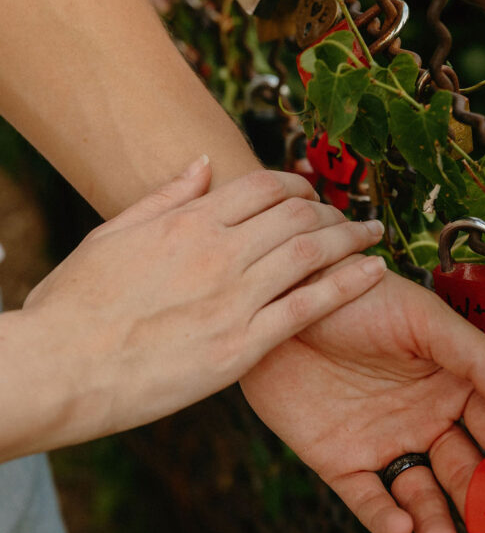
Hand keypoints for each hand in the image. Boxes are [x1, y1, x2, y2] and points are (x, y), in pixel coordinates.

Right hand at [21, 158, 385, 448]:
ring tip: (375, 235)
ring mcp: (233, 297)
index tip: (310, 195)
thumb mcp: (113, 235)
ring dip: (351, 238)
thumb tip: (203, 164)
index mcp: (187, 221)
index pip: (261, 187)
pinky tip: (374, 273)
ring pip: (310, 253)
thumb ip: (164, 197)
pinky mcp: (241, 345)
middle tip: (351, 217)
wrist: (62, 368)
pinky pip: (308, 307)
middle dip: (330, 211)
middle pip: (295, 215)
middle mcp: (218, 250)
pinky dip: (347, 284)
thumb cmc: (76, 305)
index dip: (295, 186)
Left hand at [241, 268, 484, 532]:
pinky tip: (398, 526)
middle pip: (466, 473)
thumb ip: (480, 363)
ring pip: (420, 495)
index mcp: (456, 385)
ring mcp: (384, 442)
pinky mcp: (340, 460)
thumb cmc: (359, 297)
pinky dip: (382, 516)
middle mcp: (426, 419)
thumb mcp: (425, 320)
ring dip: (436, 523)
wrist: (281, 300)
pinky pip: (366, 497)